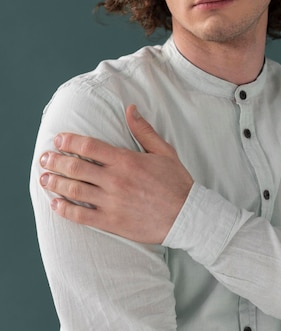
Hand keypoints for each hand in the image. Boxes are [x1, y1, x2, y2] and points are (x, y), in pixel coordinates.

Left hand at [39, 105, 192, 242]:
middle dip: (55, 161)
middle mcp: (115, 180)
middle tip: (44, 158)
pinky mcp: (111, 221)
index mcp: (126, 160)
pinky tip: (55, 204)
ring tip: (44, 178)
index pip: (89, 146)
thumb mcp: (164, 151)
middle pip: (76, 167)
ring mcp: (112, 202)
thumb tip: (130, 108)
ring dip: (55, 183)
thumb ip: (144, 130)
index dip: (69, 142)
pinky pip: (81, 215)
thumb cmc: (177, 183)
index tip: (59, 140)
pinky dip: (65, 209)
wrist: (187, 216)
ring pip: (74, 190)